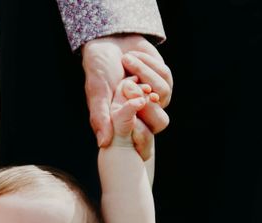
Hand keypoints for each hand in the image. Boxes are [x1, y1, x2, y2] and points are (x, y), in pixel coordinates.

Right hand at [82, 35, 172, 149]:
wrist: (108, 40)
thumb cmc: (99, 68)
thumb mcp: (97, 92)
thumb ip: (100, 117)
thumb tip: (103, 143)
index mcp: (127, 122)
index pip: (144, 139)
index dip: (140, 128)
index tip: (123, 103)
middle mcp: (145, 114)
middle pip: (161, 122)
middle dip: (142, 99)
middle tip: (125, 83)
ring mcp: (157, 96)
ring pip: (162, 93)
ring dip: (143, 73)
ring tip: (126, 60)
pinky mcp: (165, 78)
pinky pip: (164, 74)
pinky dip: (146, 62)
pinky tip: (133, 56)